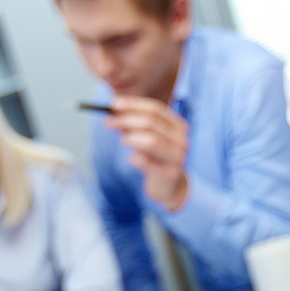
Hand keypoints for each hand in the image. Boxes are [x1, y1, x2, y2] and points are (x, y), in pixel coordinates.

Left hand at [108, 95, 189, 211]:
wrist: (168, 186)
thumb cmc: (155, 157)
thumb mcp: (146, 136)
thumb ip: (132, 122)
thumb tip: (113, 108)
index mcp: (178, 125)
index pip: (156, 109)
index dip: (133, 105)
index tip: (113, 104)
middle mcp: (181, 139)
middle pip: (152, 123)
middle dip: (127, 120)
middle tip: (108, 121)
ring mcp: (178, 157)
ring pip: (151, 141)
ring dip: (131, 138)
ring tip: (122, 140)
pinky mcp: (170, 173)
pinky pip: (147, 161)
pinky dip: (135, 158)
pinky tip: (132, 159)